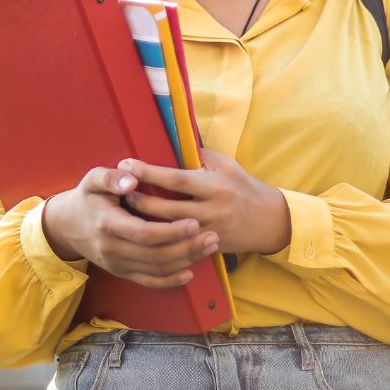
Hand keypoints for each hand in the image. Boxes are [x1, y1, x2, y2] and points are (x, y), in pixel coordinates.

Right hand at [42, 166, 219, 288]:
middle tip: (212, 236)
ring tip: (209, 247)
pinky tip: (189, 272)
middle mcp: (112, 249)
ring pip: (156, 269)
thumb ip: (111, 177)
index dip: (171, 231)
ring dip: (185, 261)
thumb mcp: (92, 179)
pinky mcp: (122, 272)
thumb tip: (132, 179)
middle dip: (187, 247)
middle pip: (155, 255)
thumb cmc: (87, 197)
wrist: (67, 226)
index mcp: (107, 223)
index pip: (144, 233)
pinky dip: (170, 280)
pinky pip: (148, 282)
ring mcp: (117, 264)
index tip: (194, 222)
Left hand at [117, 148, 291, 255]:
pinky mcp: (207, 248)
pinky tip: (143, 233)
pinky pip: (179, 246)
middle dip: (140, 200)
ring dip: (145, 221)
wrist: (270, 221)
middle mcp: (211, 210)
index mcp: (214, 186)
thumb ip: (200, 155)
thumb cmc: (244, 186)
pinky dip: (159, 239)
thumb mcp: (226, 165)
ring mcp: (208, 232)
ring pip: (169, 230)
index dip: (150, 172)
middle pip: (167, 209)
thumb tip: (172, 142)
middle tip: (119, 190)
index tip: (127, 164)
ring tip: (125, 210)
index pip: (176, 179)